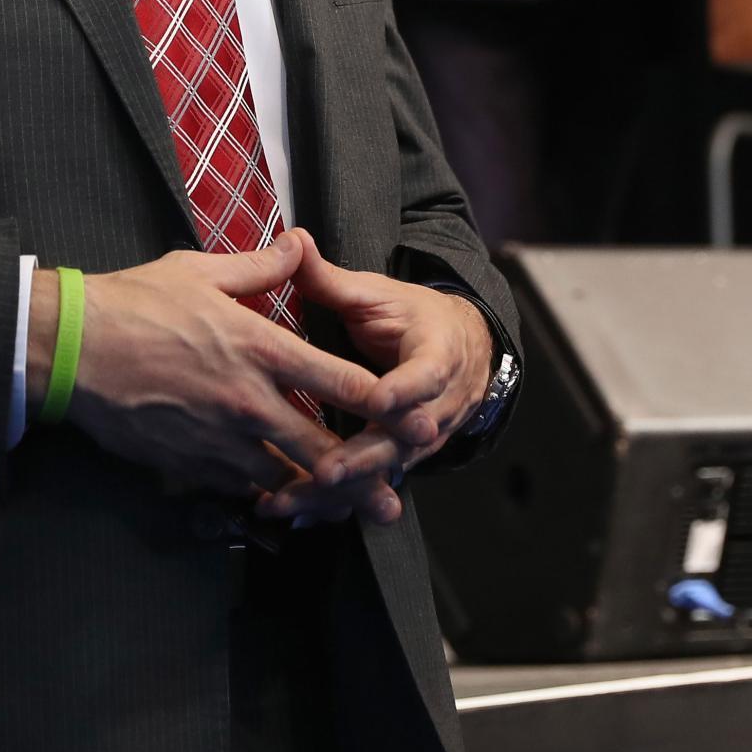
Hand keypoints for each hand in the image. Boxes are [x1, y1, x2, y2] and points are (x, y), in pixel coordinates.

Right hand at [49, 236, 385, 503]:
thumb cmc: (134, 303)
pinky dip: (263, 494)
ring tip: (344, 513)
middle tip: (392, 498)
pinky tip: (279, 501)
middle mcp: (250, 401)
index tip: (409, 416)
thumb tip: (299, 244)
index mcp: (261, 347)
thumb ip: (260, 266)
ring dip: (314, 495)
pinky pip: (240, 488)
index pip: (341, 383)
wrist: (71, 348)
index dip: (383, 404)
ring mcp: (220, 439)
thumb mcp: (200, 271)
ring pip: (284, 479)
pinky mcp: (190, 464)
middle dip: (363, 477)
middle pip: (324, 451)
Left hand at [256, 231, 494, 525]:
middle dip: (364, 458)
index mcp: (439, 353)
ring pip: (387, 470)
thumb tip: (294, 239)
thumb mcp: (377, 293)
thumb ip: (332, 278)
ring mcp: (425, 438)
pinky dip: (337, 501)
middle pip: (404, 437)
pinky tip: (295, 512)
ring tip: (294, 503)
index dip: (405, 390)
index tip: (380, 400)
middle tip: (326, 473)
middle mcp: (439, 404)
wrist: (458, 348)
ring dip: (343, 491)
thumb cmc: (411, 317)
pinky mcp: (404, 460)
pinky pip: (374, 483)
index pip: (426, 374)